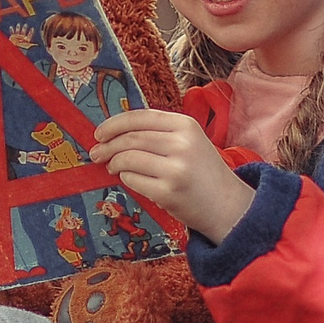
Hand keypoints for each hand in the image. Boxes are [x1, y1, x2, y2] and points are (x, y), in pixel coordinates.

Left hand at [89, 109, 251, 241]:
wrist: (227, 205)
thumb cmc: (203, 173)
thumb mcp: (190, 142)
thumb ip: (159, 133)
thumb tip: (114, 132)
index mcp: (186, 125)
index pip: (140, 117)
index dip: (114, 124)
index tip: (99, 133)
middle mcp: (182, 144)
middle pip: (130, 138)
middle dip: (106, 146)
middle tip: (96, 153)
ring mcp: (175, 169)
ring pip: (127, 158)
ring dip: (113, 163)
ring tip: (112, 168)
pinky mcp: (168, 192)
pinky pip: (132, 180)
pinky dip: (126, 179)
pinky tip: (130, 180)